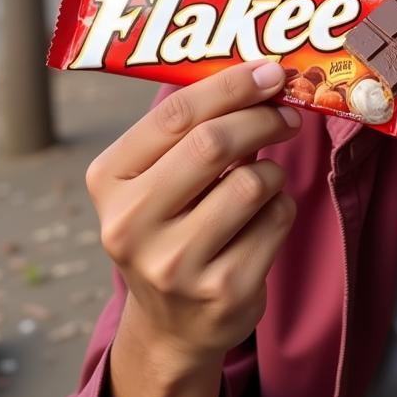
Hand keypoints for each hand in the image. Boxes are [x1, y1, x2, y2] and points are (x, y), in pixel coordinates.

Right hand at [86, 60, 299, 369]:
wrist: (172, 325)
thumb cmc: (173, 227)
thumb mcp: (157, 179)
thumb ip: (192, 130)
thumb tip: (261, 75)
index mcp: (109, 182)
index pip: (174, 115)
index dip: (230, 85)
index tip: (270, 72)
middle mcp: (130, 226)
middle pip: (214, 143)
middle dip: (262, 118)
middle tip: (288, 113)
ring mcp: (175, 265)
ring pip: (252, 183)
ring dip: (272, 171)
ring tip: (262, 180)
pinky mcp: (223, 291)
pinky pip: (277, 219)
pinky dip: (281, 207)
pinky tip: (262, 220)